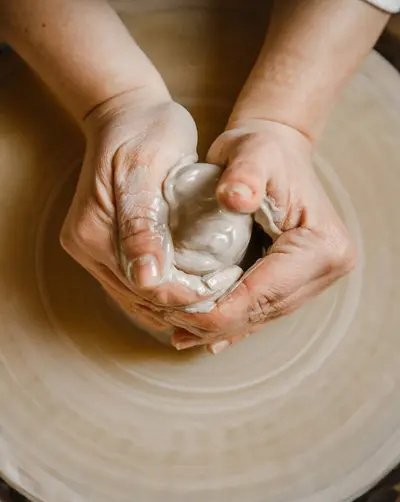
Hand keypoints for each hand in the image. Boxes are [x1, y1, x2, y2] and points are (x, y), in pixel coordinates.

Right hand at [60, 88, 236, 331]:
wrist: (128, 113)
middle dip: (185, 305)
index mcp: (90, 233)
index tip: (224, 288)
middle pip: (141, 299)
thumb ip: (142, 225)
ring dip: (177, 305)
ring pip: (140, 299)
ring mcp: (93, 252)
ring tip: (215, 298)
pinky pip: (138, 288)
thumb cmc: (145, 132)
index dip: (185, 296)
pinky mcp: (107, 250)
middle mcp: (86, 249)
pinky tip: (194, 292)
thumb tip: (145, 279)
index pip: (144, 287)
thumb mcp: (146, 170)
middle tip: (228, 297)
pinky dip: (166, 295)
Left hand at [169, 120, 355, 351]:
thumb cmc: (262, 149)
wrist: (276, 149)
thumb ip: (244, 174)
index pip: (262, 294)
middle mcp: (325, 269)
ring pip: (259, 316)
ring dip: (218, 327)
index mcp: (321, 246)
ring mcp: (314, 279)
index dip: (217, 311)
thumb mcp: (251, 153)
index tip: (175, 311)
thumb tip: (233, 198)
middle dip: (213, 323)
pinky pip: (261, 310)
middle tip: (169, 324)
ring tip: (179, 333)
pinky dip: (231, 325)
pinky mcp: (298, 281)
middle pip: (261, 312)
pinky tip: (203, 338)